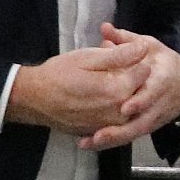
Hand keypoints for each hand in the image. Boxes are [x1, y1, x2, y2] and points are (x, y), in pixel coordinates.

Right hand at [4, 40, 146, 136]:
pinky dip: (113, 105)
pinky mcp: (102, 131)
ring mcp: (110, 125)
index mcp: (118, 91)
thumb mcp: (88, 58)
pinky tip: (96, 95)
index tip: (119, 54)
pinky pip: (117, 117)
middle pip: (140, 89)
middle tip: (106, 66)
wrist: (34, 99)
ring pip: (130, 104)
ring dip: (122, 90)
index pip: (145, 71)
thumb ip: (119, 55)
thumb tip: (143, 48)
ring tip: (100, 79)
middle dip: (129, 75)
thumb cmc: (58, 74)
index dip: (135, 58)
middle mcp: (119, 112)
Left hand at [81, 22, 179, 150]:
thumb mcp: (148, 46)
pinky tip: (94, 144)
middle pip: (144, 121)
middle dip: (121, 130)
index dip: (141, 101)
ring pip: (136, 132)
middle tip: (99, 135)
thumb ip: (126, 40)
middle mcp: (161, 102)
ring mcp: (157, 117)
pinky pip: (133, 136)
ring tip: (90, 142)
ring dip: (114, 139)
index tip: (124, 109)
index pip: (154, 92)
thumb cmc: (162, 61)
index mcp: (163, 78)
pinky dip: (115, 141)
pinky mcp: (151, 126)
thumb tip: (104, 27)